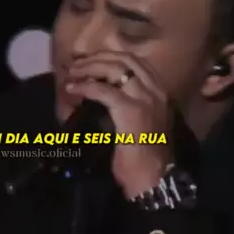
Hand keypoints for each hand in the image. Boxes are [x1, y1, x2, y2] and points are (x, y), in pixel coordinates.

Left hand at [66, 51, 173, 196]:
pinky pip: (103, 90)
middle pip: (124, 59)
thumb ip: (129, 104)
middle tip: (77, 64)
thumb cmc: (144, 157)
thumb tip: (101, 92)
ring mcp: (145, 99)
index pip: (135, 62)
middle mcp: (156, 90)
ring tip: (72, 73)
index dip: (109, 56)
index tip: (90, 60)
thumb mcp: (141, 123)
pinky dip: (85, 87)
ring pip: (114, 69)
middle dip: (97, 58)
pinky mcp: (131, 110)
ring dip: (89, 68)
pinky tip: (72, 89)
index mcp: (160, 92)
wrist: (153, 177)